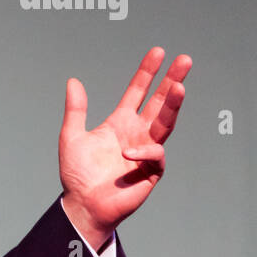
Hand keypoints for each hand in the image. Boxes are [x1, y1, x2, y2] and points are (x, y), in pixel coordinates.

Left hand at [59, 47, 190, 248]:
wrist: (82, 204)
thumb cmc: (77, 174)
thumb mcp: (71, 137)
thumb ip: (75, 110)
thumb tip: (73, 80)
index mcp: (120, 123)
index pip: (138, 92)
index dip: (147, 73)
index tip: (158, 52)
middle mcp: (137, 133)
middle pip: (160, 102)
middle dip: (172, 81)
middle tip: (185, 59)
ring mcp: (146, 151)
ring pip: (166, 124)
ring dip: (173, 105)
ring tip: (180, 86)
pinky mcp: (151, 171)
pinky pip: (155, 155)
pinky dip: (144, 152)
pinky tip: (128, 152)